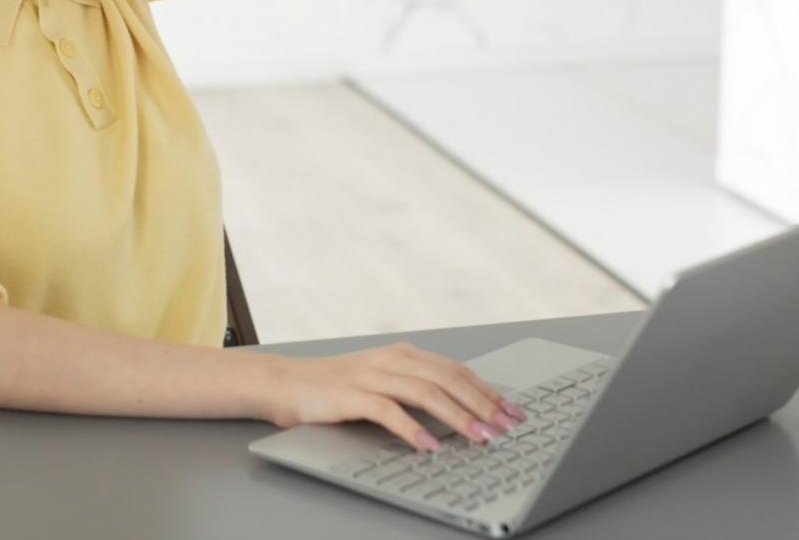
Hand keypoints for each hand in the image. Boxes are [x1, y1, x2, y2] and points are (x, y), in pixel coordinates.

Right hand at [263, 342, 526, 452]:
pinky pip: (388, 411)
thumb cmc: (335, 388)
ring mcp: (372, 375)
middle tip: (506, 427)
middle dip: (483, 404)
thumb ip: (416, 389)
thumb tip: (462, 411)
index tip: (513, 411)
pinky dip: (412, 429)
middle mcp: (392, 359)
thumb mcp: (382, 382)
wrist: (285, 382)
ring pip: (426, 392)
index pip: (456, 370)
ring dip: (457, 416)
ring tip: (480, 437)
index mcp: (404, 354)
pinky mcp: (351, 394)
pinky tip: (429, 446)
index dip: (488, 390)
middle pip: (449, 378)